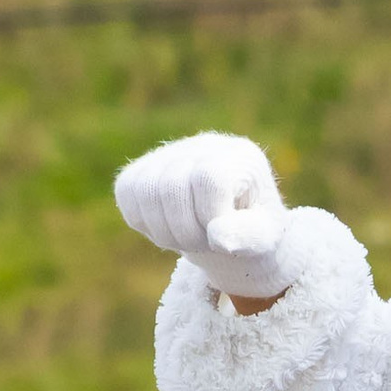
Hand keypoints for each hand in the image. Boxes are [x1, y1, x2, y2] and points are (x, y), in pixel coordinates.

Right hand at [115, 131, 295, 302]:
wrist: (231, 229)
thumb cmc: (252, 231)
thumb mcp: (264, 238)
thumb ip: (248, 236)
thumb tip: (219, 238)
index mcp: (239, 156)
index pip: (208, 179)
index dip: (210, 217)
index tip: (223, 238)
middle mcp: (202, 146)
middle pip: (172, 186)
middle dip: (186, 232)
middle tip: (204, 244)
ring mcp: (169, 154)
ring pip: (145, 190)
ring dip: (164, 231)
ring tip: (187, 239)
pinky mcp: (142, 168)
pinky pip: (126, 192)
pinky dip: (143, 221)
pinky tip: (167, 228)